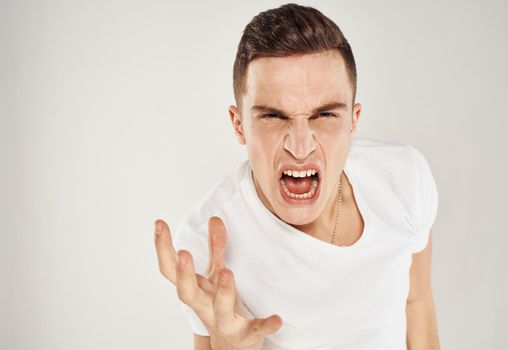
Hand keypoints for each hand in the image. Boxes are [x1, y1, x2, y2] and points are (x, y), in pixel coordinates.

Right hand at [154, 216, 282, 349]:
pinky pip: (256, 330)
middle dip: (184, 275)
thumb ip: (216, 248)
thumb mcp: (216, 276)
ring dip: (223, 291)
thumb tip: (214, 218)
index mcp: (196, 291)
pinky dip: (266, 325)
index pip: (171, 270)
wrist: (232, 347)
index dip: (163, 248)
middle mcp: (206, 307)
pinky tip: (277, 318)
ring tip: (227, 272)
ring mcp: (225, 322)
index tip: (159, 223)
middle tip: (183, 253)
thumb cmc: (220, 306)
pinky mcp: (247, 335)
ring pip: (221, 309)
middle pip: (187, 294)